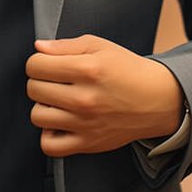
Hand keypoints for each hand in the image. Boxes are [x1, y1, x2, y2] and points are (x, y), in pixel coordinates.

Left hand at [25, 35, 184, 157]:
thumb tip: (37, 47)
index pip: (35, 65)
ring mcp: (85, 124)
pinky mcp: (88, 143)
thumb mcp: (100, 47)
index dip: (38, 61)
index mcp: (88, 69)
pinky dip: (49, 135)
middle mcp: (85, 98)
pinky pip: (50, 146)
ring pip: (37, 116)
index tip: (48, 63)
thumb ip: (65, 45)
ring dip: (44, 106)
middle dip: (40, 81)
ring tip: (58, 100)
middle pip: (33, 89)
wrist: (157, 99)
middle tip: (56, 80)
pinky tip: (59, 122)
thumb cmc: (128, 70)